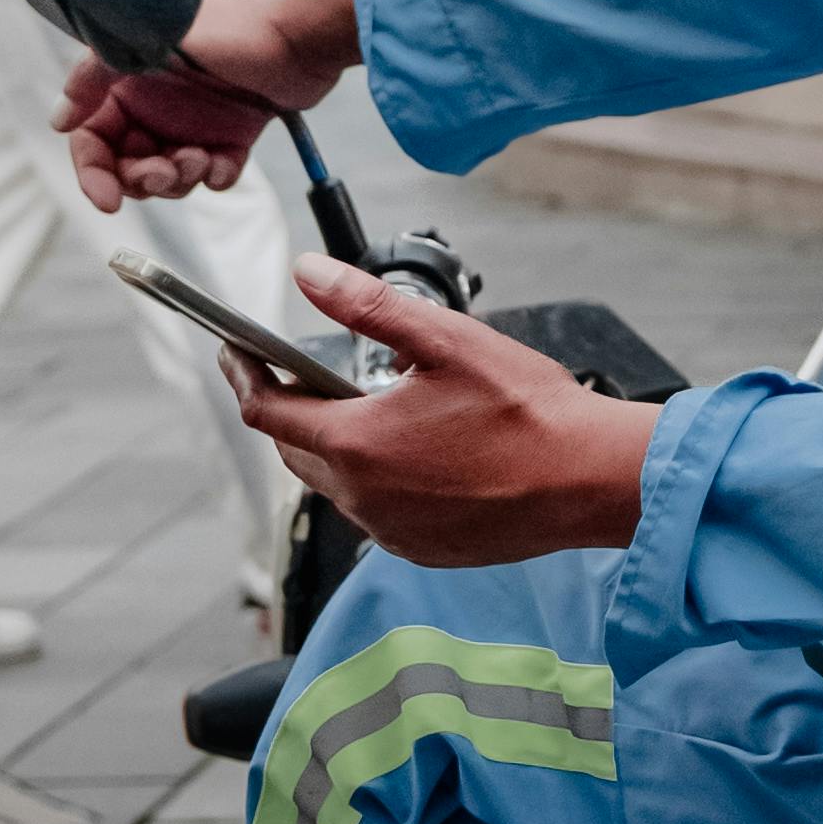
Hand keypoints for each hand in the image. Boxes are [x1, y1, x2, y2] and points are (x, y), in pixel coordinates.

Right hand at [60, 0, 358, 214]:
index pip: (90, 138)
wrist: (299, 38)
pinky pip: (211, 174)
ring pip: (168, 176)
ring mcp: (192, 121)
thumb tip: (58, 120)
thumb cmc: (225, 31)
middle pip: (127, 165)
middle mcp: (155, 103)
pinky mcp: (229, 134)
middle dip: (144, 179)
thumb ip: (95, 77)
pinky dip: (216, 175)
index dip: (92, 173)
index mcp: (127, 81)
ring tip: (202, 158)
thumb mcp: (146, 44)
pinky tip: (226, 160)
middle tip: (167, 171)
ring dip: (180, 179)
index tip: (108, 201)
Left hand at [237, 275, 659, 569]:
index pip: (269, 414)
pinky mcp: (421, 550)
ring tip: (361, 403)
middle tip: (295, 370)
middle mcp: (365, 499)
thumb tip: (307, 273)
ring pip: (334, 483)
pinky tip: (405, 448)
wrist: (589, 481)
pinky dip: (370, 477)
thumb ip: (366, 306)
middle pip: (295, 452)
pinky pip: (372, 511)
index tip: (233, 351)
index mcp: (360, 446)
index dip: (243, 377)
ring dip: (331, 444)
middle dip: (286, 409)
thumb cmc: (528, 411)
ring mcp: (392, 532)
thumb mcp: (445, 340)